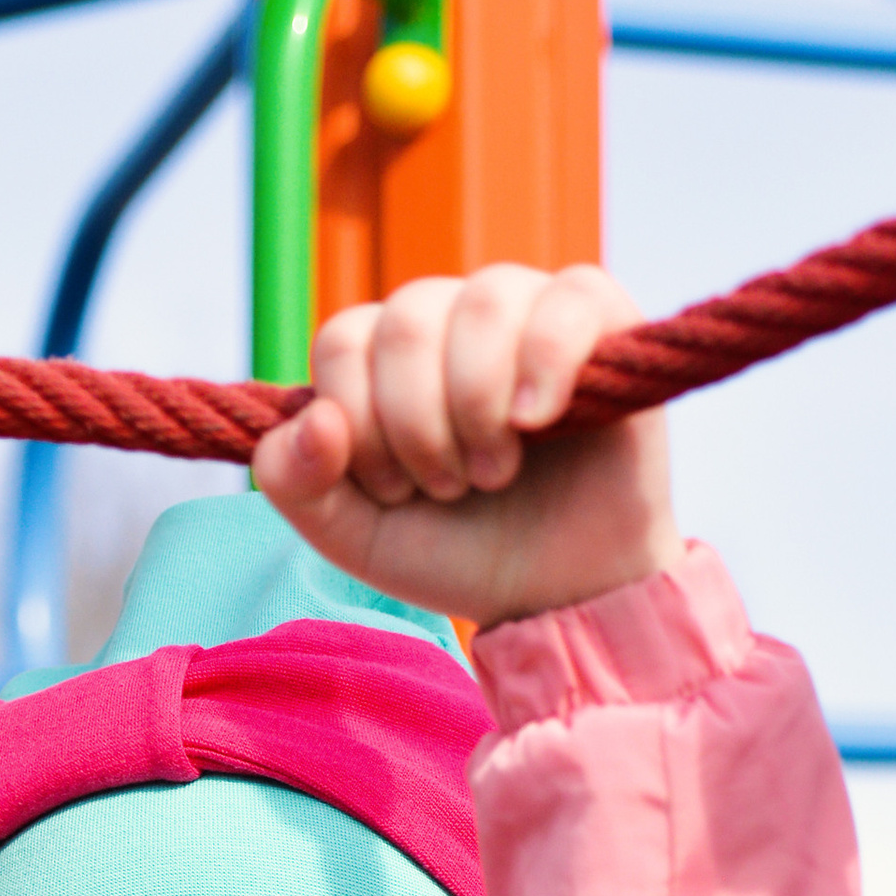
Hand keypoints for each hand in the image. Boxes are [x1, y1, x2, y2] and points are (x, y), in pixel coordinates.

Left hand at [252, 266, 681, 630]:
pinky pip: (570, 300)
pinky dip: (546, 361)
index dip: (359, 421)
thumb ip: (294, 483)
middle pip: (407, 320)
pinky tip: (536, 420)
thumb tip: (314, 418)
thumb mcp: (353, 536)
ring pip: (483, 303)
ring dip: (477, 405)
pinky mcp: (601, 321)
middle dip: (416, 424)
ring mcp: (527, 309)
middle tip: (448, 488)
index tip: (394, 490)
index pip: (344, 339)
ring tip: (495, 472)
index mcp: (387, 354)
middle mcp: (452, 316)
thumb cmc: (456, 552)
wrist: (555, 594)